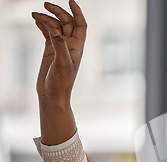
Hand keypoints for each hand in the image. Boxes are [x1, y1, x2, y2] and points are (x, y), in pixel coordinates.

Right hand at [32, 0, 86, 144]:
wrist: (53, 96)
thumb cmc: (61, 83)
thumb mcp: (62, 64)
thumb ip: (60, 46)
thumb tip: (55, 30)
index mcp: (77, 47)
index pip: (80, 25)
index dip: (77, 12)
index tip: (70, 0)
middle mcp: (70, 45)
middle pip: (66, 22)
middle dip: (57, 12)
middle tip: (45, 4)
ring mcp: (60, 47)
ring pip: (55, 27)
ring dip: (46, 18)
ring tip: (34, 14)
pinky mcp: (50, 51)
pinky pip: (47, 33)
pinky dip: (42, 25)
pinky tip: (35, 20)